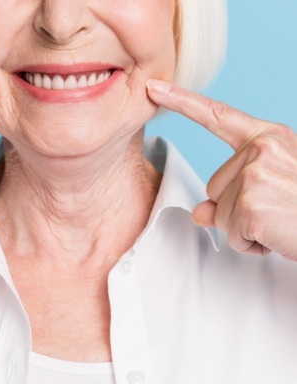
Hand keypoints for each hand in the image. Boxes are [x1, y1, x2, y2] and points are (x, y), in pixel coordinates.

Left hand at [147, 79, 296, 260]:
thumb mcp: (270, 190)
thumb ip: (229, 195)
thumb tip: (198, 213)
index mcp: (268, 137)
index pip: (218, 116)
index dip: (182, 102)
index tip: (154, 88)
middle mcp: (261, 149)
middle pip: (213, 187)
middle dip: (235, 208)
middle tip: (274, 209)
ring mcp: (255, 175)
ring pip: (218, 213)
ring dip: (243, 227)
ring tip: (278, 221)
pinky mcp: (252, 205)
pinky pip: (231, 235)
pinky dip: (250, 244)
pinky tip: (276, 235)